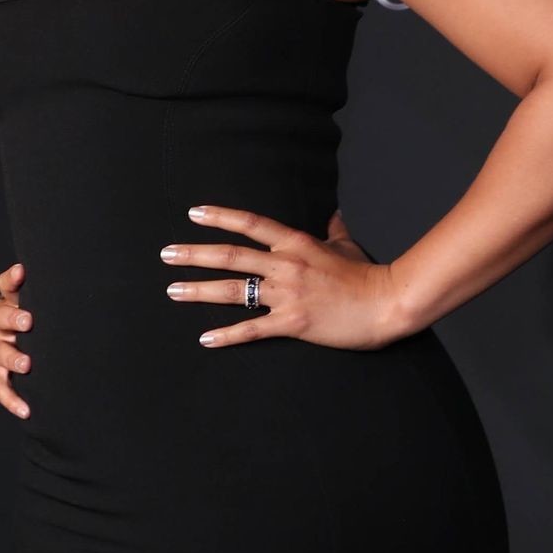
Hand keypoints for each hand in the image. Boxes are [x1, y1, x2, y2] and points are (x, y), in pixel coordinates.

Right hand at [0, 260, 31, 417]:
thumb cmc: (7, 321)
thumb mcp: (11, 302)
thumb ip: (16, 286)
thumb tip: (22, 268)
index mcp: (4, 310)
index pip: (7, 293)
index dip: (13, 283)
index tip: (23, 275)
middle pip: (2, 324)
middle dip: (15, 323)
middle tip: (28, 322)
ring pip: (1, 357)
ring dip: (13, 360)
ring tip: (27, 365)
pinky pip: (3, 391)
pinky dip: (14, 402)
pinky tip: (27, 411)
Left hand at [160, 204, 401, 350]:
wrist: (386, 303)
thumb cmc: (367, 274)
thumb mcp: (346, 244)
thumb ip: (333, 228)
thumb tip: (333, 213)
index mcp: (295, 242)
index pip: (250, 223)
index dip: (220, 217)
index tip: (193, 213)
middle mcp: (286, 264)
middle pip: (230, 256)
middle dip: (194, 254)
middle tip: (166, 254)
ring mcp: (288, 293)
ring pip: (233, 291)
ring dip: (199, 290)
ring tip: (173, 291)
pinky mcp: (293, 322)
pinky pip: (252, 329)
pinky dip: (227, 335)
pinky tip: (205, 338)